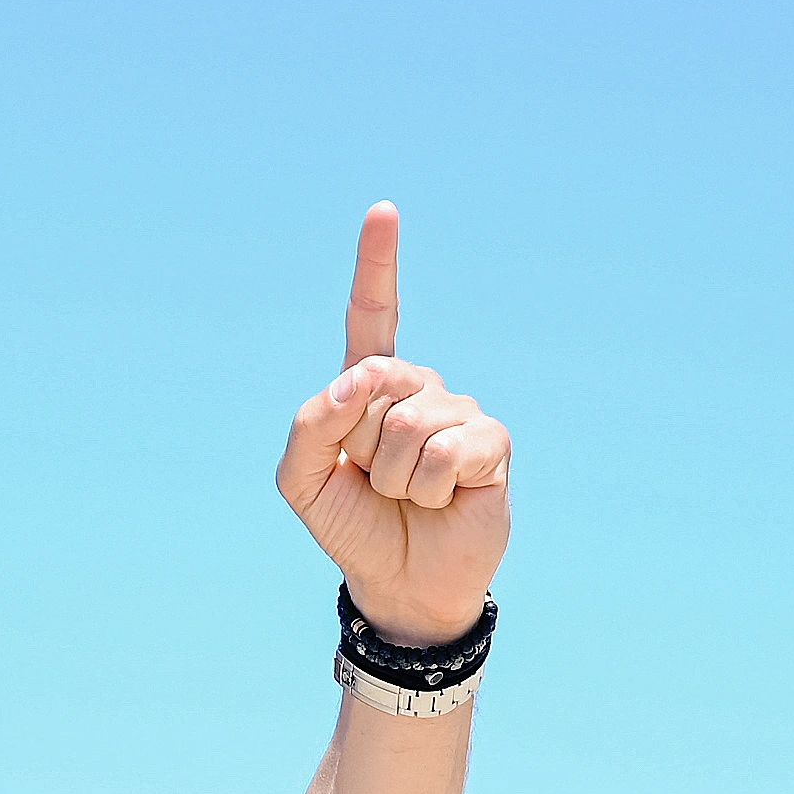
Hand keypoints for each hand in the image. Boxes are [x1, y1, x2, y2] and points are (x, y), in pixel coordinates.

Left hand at [275, 204, 510, 647]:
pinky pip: (447, 451)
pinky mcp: (491, 443)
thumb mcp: (301, 480)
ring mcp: (458, 413)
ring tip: (407, 496)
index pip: (373, 316)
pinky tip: (443, 499)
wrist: (398, 582)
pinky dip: (430, 487)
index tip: (383, 212)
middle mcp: (418, 389)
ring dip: (395, 476)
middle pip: (377, 384)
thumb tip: (360, 377)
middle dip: (361, 444)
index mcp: (370, 387)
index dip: (377, 264)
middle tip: (375, 481)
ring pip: (409, 425)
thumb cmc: (351, 525)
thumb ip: (311, 423)